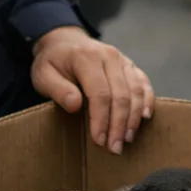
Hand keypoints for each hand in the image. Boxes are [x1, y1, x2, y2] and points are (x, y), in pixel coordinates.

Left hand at [30, 25, 154, 153]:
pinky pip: (144, 82)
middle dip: (119, 125)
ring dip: (133, 118)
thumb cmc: (52, 62)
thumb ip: (57, 89)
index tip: (99, 141)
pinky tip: (144, 117)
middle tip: (114, 149)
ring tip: (127, 139)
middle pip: (121, 94)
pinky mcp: (130, 65)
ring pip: (135, 90)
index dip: (101, 119)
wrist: (64, 41)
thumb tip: (76, 105)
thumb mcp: (43, 75)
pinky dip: (147, 100)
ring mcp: (122, 59)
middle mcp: (109, 56)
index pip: (99, 93)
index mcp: (86, 58)